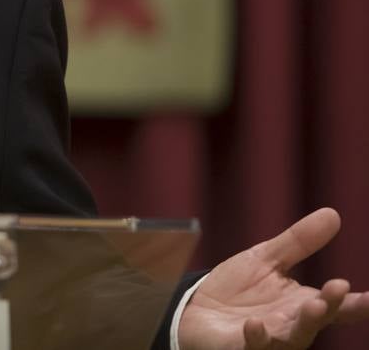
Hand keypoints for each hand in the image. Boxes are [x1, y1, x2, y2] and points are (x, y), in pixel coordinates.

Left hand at [179, 208, 368, 348]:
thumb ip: (299, 242)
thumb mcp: (267, 258)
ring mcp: (269, 339)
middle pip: (316, 320)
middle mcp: (291, 326)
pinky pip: (253, 347)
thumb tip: (333, 213)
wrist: (197, 309)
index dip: (357, 304)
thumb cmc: (237, 289)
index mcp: (302, 305)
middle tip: (338, 288)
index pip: (337, 306)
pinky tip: (255, 324)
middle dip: (329, 306)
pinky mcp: (241, 347)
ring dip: (304, 324)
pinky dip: (257, 338)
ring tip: (314, 305)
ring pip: (293, 338)